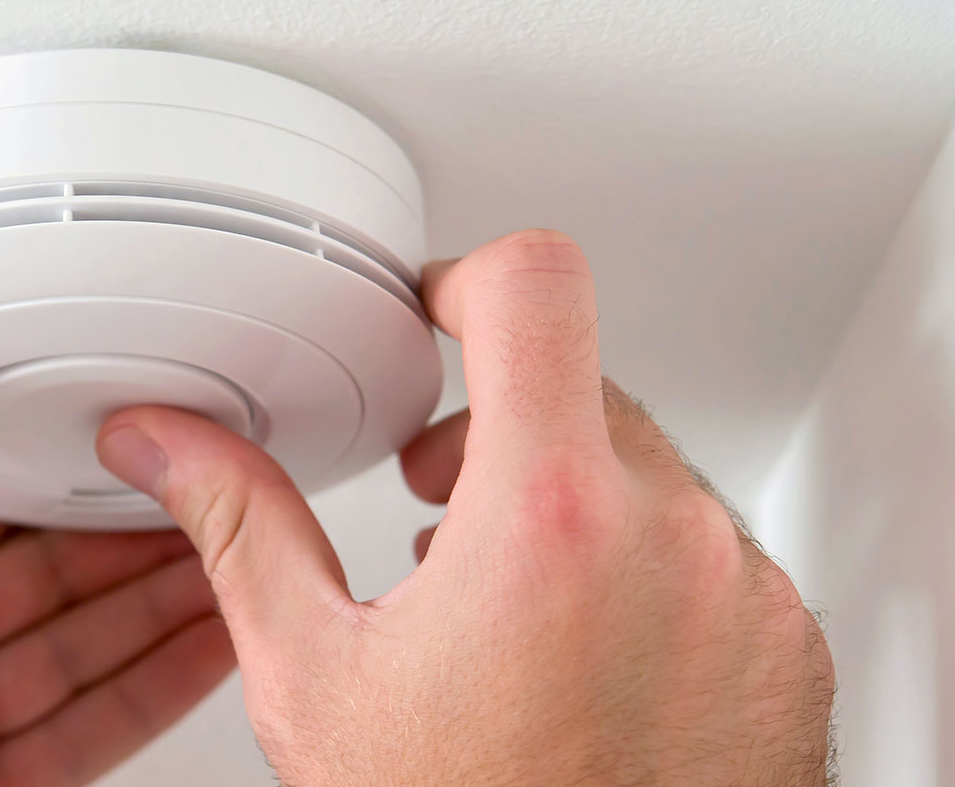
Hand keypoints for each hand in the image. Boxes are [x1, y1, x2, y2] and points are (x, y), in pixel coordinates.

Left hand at [0, 260, 234, 785]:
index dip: (36, 460)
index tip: (111, 419)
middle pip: (34, 572)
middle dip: (123, 529)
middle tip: (210, 483)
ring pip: (75, 648)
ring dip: (157, 601)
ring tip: (239, 554)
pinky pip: (87, 733)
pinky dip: (157, 689)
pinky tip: (209, 648)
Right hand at [96, 230, 835, 784]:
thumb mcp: (317, 678)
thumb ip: (240, 528)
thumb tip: (167, 445)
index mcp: (544, 519)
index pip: (534, 288)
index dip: (469, 277)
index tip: (439, 312)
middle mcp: (671, 539)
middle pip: (584, 387)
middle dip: (500, 429)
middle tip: (438, 508)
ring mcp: (743, 595)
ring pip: (652, 475)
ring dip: (574, 508)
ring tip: (505, 605)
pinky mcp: (786, 648)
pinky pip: (715, 556)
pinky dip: (645, 577)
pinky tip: (581, 660)